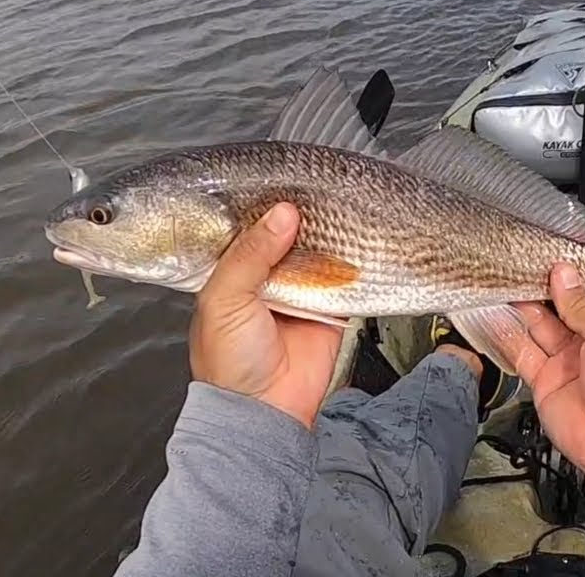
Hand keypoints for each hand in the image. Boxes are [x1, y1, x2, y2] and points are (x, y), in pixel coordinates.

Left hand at [188, 203, 343, 428]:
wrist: (265, 411)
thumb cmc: (229, 360)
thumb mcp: (225, 299)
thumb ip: (250, 254)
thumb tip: (284, 213)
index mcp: (232, 270)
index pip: (249, 225)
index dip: (263, 202)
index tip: (283, 173)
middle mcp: (266, 275)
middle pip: (288, 234)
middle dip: (303, 213)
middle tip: (320, 181)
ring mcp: (301, 289)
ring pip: (319, 250)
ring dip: (330, 233)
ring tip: (343, 198)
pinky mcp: (331, 306)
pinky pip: (346, 278)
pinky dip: (354, 261)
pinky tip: (360, 235)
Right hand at [512, 263, 584, 492]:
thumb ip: (583, 303)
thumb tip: (565, 276)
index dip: (578, 274)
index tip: (556, 257)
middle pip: (565, 306)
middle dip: (546, 287)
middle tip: (524, 264)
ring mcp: (572, 361)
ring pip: (541, 325)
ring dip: (524, 305)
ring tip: (504, 280)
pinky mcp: (548, 380)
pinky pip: (523, 351)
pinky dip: (507, 333)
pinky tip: (495, 313)